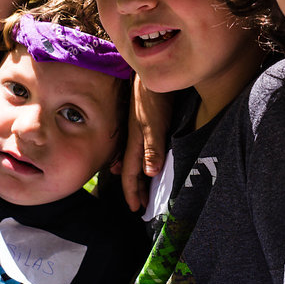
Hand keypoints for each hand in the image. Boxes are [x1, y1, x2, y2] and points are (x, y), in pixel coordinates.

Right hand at [122, 76, 170, 211]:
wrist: (152, 74)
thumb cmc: (153, 99)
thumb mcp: (155, 125)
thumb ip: (152, 148)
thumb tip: (148, 174)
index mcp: (134, 144)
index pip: (130, 175)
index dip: (132, 192)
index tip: (136, 209)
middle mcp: (134, 140)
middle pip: (132, 171)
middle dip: (136, 189)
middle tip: (144, 205)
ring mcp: (138, 132)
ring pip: (136, 161)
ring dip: (140, 177)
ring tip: (146, 189)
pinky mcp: (146, 125)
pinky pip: (140, 151)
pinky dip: (143, 162)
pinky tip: (147, 162)